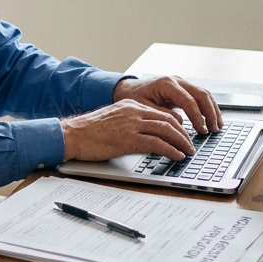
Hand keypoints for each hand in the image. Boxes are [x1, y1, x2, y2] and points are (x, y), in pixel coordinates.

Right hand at [61, 98, 196, 161]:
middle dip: (184, 134)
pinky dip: (171, 150)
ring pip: (167, 130)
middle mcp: (134, 111)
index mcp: (131, 106)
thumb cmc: (88, 132)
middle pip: (168, 120)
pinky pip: (157, 143)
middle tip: (191, 145)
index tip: (183, 134)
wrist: (71, 135)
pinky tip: (177, 156)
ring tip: (188, 151)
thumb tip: (145, 137)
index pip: (161, 113)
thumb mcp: (113, 121)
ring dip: (182, 142)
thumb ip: (130, 124)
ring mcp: (132, 124)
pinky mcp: (129, 139)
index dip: (177, 125)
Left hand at [112, 76, 223, 134]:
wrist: (127, 90)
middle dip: (210, 113)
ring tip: (217, 127)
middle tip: (214, 130)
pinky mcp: (183, 88)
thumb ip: (161, 115)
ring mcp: (181, 83)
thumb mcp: (143, 108)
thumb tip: (180, 122)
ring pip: (204, 94)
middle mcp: (176, 80)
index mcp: (165, 84)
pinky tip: (212, 120)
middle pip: (201, 94)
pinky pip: (200, 96)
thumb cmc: (133, 98)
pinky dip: (208, 108)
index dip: (197, 117)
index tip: (201, 131)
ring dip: (212, 110)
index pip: (188, 101)